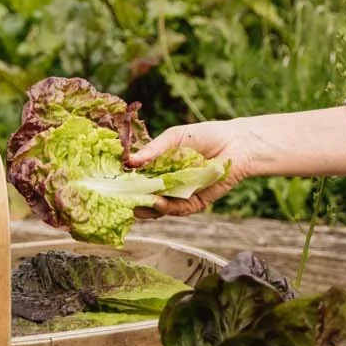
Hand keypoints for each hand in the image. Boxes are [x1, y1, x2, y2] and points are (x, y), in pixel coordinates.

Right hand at [125, 118, 256, 217]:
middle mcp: (166, 183)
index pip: (135, 178)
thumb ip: (154, 150)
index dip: (122, 182)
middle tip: (117, 200)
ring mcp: (179, 194)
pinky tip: (158, 202)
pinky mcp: (193, 203)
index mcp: (158, 166)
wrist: (237, 144)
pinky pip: (177, 209)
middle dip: (130, 200)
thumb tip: (130, 162)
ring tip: (135, 203)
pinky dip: (167, 208)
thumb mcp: (175, 138)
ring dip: (146, 207)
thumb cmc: (205, 136)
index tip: (108, 184)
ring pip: (157, 207)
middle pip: (143, 196)